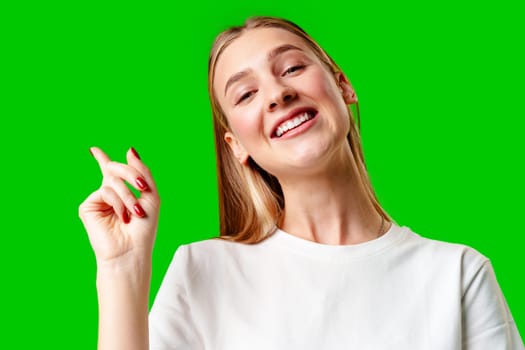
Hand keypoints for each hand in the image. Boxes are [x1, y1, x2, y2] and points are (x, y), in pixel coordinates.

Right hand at [79, 147, 159, 265]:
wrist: (132, 251)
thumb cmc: (144, 228)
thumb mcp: (151, 196)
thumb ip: (143, 171)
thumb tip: (129, 149)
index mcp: (122, 192)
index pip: (111, 172)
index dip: (103, 159)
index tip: (94, 150)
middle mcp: (108, 195)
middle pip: (115, 168)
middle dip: (131, 174)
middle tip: (142, 187)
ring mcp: (97, 201)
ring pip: (112, 180)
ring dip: (129, 196)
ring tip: (135, 213)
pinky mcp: (88, 207)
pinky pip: (105, 191)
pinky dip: (118, 203)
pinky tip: (122, 217)